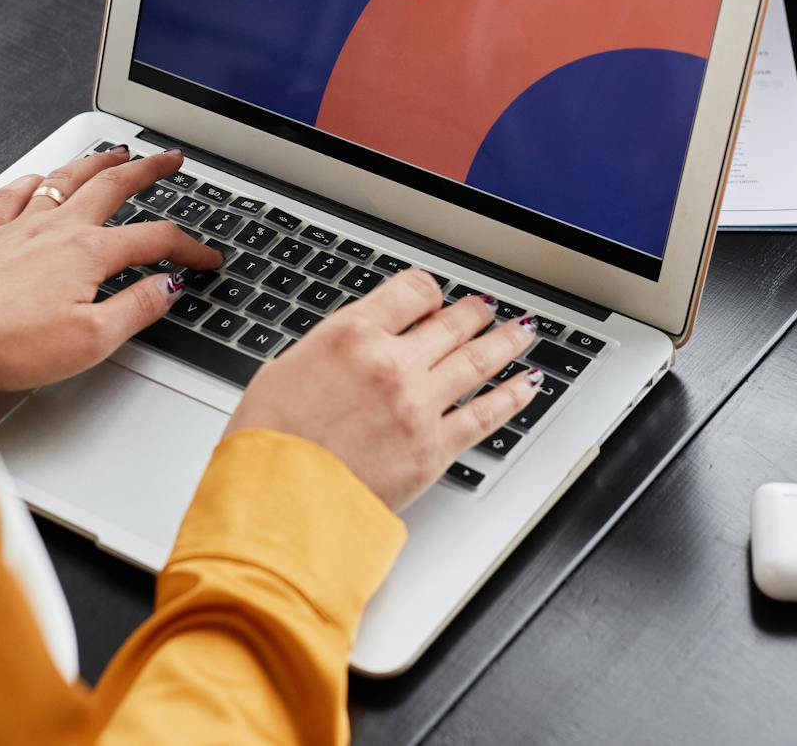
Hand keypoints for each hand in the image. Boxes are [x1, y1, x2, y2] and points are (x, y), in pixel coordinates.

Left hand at [0, 146, 222, 389]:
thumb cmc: (11, 342)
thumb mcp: (92, 339)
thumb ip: (136, 308)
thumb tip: (168, 288)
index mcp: (89, 253)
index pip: (154, 240)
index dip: (189, 248)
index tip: (206, 259)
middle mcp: (58, 229)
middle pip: (114, 185)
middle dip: (149, 169)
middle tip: (170, 159)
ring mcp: (23, 228)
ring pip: (67, 178)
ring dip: (98, 161)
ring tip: (117, 152)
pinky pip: (16, 195)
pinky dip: (35, 181)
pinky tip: (41, 180)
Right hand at [225, 271, 544, 509]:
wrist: (279, 504)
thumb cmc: (269, 444)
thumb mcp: (284, 371)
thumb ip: (330, 351)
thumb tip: (351, 347)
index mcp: (352, 335)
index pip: (411, 292)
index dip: (427, 293)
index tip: (432, 299)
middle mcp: (392, 363)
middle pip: (451, 323)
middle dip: (473, 313)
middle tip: (485, 309)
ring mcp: (419, 405)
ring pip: (477, 361)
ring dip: (505, 342)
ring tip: (522, 332)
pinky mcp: (434, 448)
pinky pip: (486, 415)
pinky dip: (513, 396)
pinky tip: (527, 384)